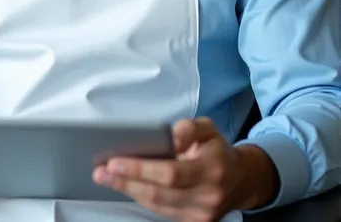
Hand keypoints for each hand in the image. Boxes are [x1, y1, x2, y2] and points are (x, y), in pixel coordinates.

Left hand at [93, 117, 278, 221]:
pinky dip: (141, 198)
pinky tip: (126, 185)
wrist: (240, 180)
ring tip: (106, 177)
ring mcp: (200, 216)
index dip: (140, 169)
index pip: (170, 174)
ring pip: (156, 206)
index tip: (115, 161)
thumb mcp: (208, 128)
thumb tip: (170, 136)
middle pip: (158, 194)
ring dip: (128, 191)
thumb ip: (189, 128)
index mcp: (211, 170)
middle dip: (126, 181)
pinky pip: (161, 212)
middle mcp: (207, 197)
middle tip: (101, 170)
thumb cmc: (216, 150)